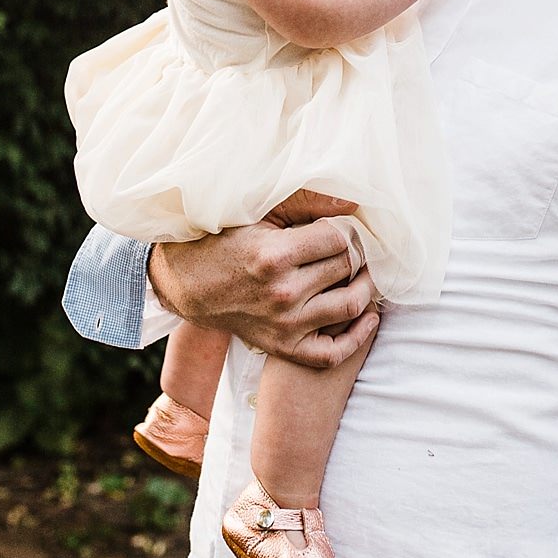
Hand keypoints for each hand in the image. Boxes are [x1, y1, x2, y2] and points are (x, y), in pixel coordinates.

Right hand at [148, 197, 377, 369]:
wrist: (190, 285)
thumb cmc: (227, 241)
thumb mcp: (261, 213)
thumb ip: (307, 203)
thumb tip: (354, 203)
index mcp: (275, 255)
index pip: (340, 238)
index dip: (350, 229)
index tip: (347, 226)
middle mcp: (282, 293)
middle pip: (347, 267)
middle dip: (359, 252)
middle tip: (358, 245)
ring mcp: (284, 325)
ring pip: (350, 305)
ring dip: (365, 286)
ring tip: (363, 272)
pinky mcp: (283, 347)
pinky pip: (333, 353)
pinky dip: (357, 337)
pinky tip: (368, 315)